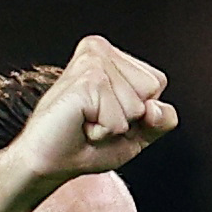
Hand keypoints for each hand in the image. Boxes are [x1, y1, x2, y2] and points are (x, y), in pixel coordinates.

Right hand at [0, 34, 178, 187]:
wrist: (49, 161)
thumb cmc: (86, 145)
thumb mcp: (138, 133)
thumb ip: (161, 119)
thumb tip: (154, 107)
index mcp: (111, 55)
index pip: (157, 82)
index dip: (142, 112)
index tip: (109, 115)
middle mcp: (99, 50)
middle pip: (151, 89)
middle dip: (130, 117)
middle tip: (96, 119)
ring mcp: (91, 63)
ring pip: (136, 106)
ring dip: (114, 126)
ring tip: (87, 120)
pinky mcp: (85, 81)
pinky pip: (119, 119)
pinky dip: (104, 131)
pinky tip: (81, 122)